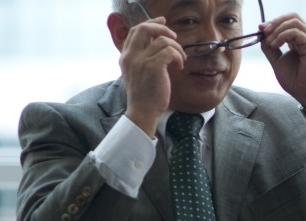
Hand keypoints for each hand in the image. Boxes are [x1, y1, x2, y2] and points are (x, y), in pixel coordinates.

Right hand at [118, 17, 186, 134]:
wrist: (142, 112)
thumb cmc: (144, 96)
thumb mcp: (137, 73)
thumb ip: (142, 58)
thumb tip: (158, 43)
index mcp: (126, 56)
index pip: (135, 30)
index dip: (150, 24)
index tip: (163, 24)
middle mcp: (131, 55)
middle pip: (145, 28)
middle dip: (162, 29)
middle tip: (174, 37)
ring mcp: (141, 60)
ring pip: (163, 40)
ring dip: (176, 48)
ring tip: (180, 61)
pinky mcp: (153, 66)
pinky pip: (170, 51)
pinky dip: (178, 57)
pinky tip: (179, 67)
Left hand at [258, 13, 305, 109]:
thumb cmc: (297, 82)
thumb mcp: (277, 63)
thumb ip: (270, 49)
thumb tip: (262, 36)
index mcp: (299, 41)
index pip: (288, 22)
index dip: (273, 23)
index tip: (260, 29)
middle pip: (293, 17)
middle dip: (276, 21)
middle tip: (264, 31)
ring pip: (294, 21)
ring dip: (278, 28)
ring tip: (270, 42)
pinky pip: (296, 32)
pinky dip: (282, 36)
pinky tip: (275, 45)